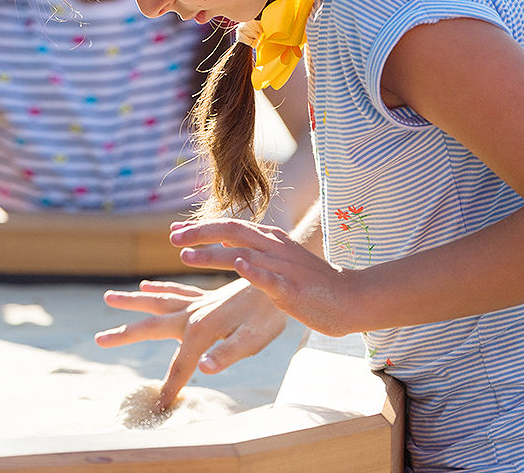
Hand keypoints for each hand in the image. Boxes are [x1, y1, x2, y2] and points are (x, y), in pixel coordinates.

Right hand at [96, 277, 287, 410]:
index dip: (170, 389)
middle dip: (124, 334)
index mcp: (201, 329)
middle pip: (151, 325)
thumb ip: (227, 354)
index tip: (158, 408)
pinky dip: (159, 288)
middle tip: (98, 339)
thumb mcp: (254, 339)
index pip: (180, 367)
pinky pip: (176, 291)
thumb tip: (203, 370)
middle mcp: (193, 314)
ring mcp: (199, 302)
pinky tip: (148, 284)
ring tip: (110, 297)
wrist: (282, 278)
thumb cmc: (271, 314)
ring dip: (133, 301)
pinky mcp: (208, 295)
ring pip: (158, 301)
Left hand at [170, 218, 363, 337]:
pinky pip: (271, 278)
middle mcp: (274, 247)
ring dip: (213, 253)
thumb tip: (226, 242)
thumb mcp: (279, 261)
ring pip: (244, 254)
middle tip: (171, 238)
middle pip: (231, 231)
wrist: (352, 297)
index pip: (229, 226)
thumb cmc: (313, 282)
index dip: (200, 227)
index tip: (173, 230)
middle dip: (199, 234)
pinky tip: (240, 266)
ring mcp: (283, 267)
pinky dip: (254, 271)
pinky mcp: (293, 289)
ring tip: (186, 255)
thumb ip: (253, 251)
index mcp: (270, 240)